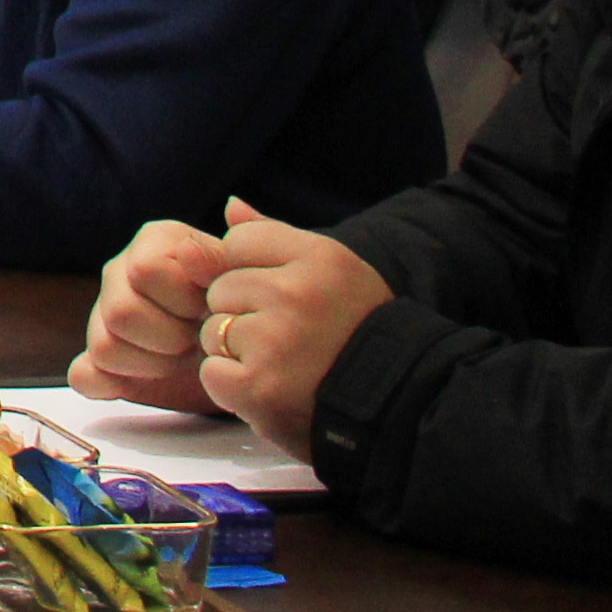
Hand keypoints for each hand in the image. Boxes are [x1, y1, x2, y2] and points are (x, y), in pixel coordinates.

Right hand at [72, 216, 230, 414]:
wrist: (247, 352)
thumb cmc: (244, 311)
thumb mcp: (243, 282)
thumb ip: (219, 260)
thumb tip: (187, 252)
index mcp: (153, 243)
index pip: (145, 272)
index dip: (182, 299)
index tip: (208, 307)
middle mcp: (120, 271)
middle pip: (120, 312)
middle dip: (170, 336)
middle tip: (197, 338)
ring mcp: (102, 313)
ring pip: (104, 346)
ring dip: (152, 363)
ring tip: (180, 357)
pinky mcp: (97, 359)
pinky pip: (84, 375)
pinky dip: (110, 384)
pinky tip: (145, 380)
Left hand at [188, 198, 382, 455]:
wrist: (400, 407)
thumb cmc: (357, 334)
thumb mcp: (331, 272)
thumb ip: (273, 236)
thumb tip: (229, 204)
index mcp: (319, 257)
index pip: (238, 242)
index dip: (252, 273)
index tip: (288, 300)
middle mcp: (296, 292)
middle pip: (220, 289)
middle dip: (243, 315)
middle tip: (290, 341)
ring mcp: (276, 340)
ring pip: (212, 331)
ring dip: (237, 354)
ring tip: (285, 368)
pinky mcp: (260, 386)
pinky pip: (213, 374)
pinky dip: (234, 389)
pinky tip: (272, 391)